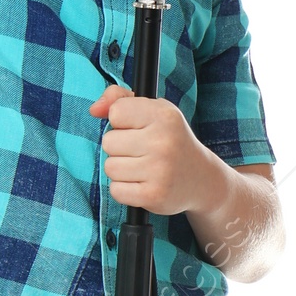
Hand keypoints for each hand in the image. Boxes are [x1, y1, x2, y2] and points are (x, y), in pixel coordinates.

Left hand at [89, 85, 221, 216]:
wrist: (200, 178)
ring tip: (143, 168)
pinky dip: (124, 189)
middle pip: (109, 142)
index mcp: (164, 115)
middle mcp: (163, 141)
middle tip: (142, 151)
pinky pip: (116, 190)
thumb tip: (94, 110)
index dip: (121, 122)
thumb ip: (120, 99)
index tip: (137, 128)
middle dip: (119, 148)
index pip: (116, 111)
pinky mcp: (153, 195)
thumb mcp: (153, 110)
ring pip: (110, 167)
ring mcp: (159, 170)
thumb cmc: (170, 139)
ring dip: (121, 170)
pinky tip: (142, 183)